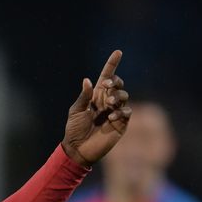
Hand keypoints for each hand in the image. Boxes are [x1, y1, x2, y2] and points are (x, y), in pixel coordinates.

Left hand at [61, 50, 131, 166]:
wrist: (78, 149)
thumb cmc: (74, 131)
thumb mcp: (75, 111)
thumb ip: (84, 96)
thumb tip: (88, 80)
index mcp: (96, 96)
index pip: (106, 77)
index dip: (112, 64)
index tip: (118, 52)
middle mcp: (107, 102)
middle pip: (118, 84)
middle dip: (115, 81)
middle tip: (106, 86)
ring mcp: (115, 112)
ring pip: (124, 96)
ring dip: (118, 96)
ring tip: (109, 104)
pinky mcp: (121, 124)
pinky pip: (127, 112)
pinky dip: (121, 112)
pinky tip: (111, 118)